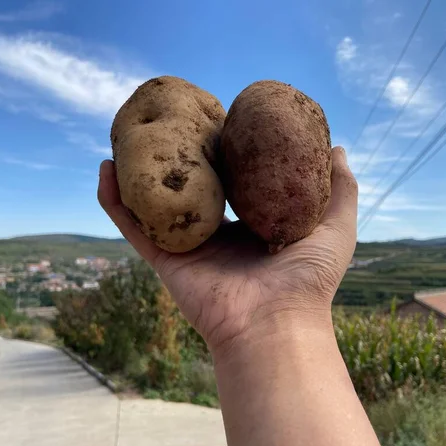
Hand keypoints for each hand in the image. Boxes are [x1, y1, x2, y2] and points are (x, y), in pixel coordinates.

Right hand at [97, 146, 357, 355]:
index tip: (218, 121)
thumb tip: (338, 148)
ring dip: (139, 173)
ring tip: (128, 136)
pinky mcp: (165, 259)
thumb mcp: (336, 225)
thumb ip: (340, 188)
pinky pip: (133, 225)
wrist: (277, 323)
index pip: (233, 182)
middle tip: (169, 121)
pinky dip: (115, 199)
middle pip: (191, 189)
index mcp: (251, 228)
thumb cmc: (309, 278)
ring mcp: (189, 247)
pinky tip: (106, 167)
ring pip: (156, 203)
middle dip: (179, 159)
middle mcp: (217, 235)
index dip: (225, 153)